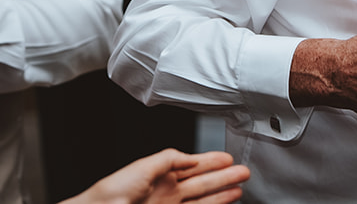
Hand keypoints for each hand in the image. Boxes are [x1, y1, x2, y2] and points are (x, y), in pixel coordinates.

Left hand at [65, 150, 248, 203]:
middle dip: (224, 177)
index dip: (211, 162)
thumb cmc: (113, 191)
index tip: (228, 158)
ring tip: (239, 188)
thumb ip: (169, 159)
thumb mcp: (144, 166)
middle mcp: (168, 191)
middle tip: (243, 172)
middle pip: (202, 183)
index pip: (192, 166)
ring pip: (203, 200)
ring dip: (222, 193)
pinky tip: (224, 201)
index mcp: (161, 175)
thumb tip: (192, 158)